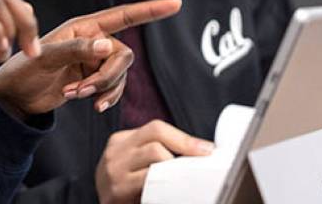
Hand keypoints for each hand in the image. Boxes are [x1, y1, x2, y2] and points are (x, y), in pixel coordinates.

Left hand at [0, 0, 181, 117]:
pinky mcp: (93, 79)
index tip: (176, 3)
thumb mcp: (46, 57)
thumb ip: (77, 50)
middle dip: (107, 76)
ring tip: (75, 95)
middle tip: (82, 92)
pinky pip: (114, 88)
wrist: (13, 96)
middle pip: (123, 55)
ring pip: (119, 75)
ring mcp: (93, 61)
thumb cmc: (22, 69)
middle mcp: (92, 40)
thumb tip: (109, 46)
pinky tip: (86, 103)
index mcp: (82, 26)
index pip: (123, 15)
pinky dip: (104, 98)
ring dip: (102, 90)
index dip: (150, 9)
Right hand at [95, 120, 213, 203]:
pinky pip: (149, 184)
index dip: (185, 138)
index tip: (207, 149)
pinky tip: (171, 193)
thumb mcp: (133, 163)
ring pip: (155, 158)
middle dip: (183, 150)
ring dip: (175, 170)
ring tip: (185, 180)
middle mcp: (115, 153)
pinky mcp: (118, 191)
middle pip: (156, 140)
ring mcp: (114, 171)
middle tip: (200, 166)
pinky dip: (166, 188)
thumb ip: (154, 152)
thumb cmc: (124, 189)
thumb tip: (196, 150)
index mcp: (121, 141)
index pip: (156, 128)